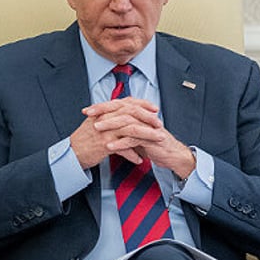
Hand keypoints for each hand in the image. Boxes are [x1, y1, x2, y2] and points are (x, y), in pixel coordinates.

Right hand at [70, 98, 158, 168]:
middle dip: (148, 118)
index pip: (127, 102)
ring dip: (147, 135)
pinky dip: (133, 154)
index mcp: (105, 111)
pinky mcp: (104, 144)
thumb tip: (126, 114)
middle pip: (132, 113)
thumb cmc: (85, 138)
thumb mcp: (97, 122)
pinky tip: (139, 159)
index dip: (143, 104)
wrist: (72, 151)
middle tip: (159, 124)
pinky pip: (123, 148)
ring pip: (131, 129)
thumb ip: (111, 117)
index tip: (154, 108)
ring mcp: (105, 131)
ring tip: (157, 140)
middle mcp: (106, 118)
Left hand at [76, 98, 195, 179]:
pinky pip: (134, 139)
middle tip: (89, 114)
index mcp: (139, 114)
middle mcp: (143, 117)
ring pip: (127, 121)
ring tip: (97, 128)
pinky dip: (121, 142)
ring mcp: (148, 127)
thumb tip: (106, 123)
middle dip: (104, 110)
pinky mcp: (151, 139)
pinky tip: (110, 146)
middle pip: (122, 108)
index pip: (119, 104)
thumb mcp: (136, 134)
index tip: (87, 110)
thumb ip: (124, 128)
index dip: (102, 106)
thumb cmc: (153, 144)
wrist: (172, 155)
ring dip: (110, 124)